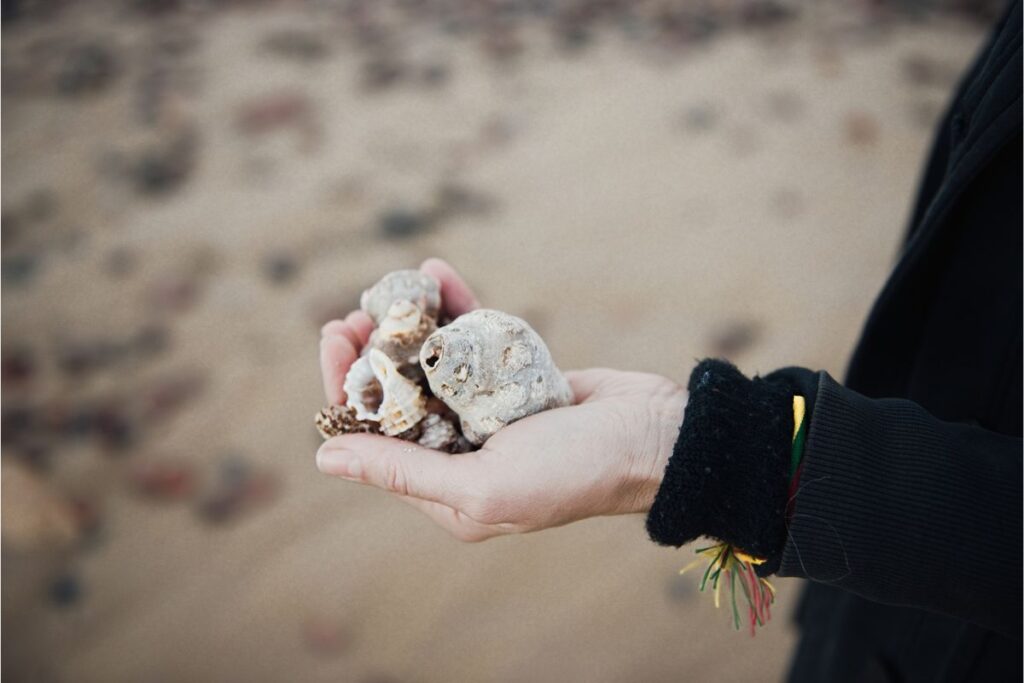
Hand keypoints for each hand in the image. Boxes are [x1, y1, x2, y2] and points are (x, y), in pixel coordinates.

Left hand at [317, 258, 687, 540]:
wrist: (652, 438)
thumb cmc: (571, 474)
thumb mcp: (481, 484)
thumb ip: (403, 471)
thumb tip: (325, 458)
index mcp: (444, 489)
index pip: (374, 436)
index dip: (345, 388)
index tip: (336, 338)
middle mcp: (460, 453)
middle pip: (397, 396)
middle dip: (372, 353)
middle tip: (355, 313)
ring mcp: (487, 412)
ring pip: (432, 363)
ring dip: (408, 325)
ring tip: (389, 288)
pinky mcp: (513, 378)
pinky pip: (473, 340)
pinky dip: (456, 307)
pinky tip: (435, 272)